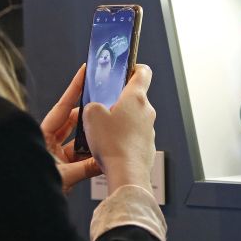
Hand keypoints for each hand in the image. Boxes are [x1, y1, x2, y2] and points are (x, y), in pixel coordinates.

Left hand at [41, 65, 101, 193]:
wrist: (23, 206)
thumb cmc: (32, 188)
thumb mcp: (63, 176)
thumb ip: (85, 167)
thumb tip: (105, 160)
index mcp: (42, 137)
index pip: (61, 108)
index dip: (74, 90)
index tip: (84, 72)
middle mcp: (47, 143)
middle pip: (71, 122)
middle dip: (89, 115)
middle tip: (104, 103)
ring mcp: (53, 155)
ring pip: (77, 139)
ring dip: (91, 137)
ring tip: (107, 130)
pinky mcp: (60, 167)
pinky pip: (78, 155)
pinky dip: (90, 154)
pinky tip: (102, 152)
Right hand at [83, 64, 155, 194]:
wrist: (127, 174)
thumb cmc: (112, 144)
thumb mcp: (91, 116)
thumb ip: (92, 104)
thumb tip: (96, 107)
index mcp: (136, 97)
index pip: (143, 72)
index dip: (133, 67)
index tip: (125, 69)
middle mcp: (147, 111)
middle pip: (135, 97)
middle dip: (119, 99)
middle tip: (103, 105)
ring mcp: (149, 129)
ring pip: (134, 118)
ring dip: (121, 120)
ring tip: (104, 131)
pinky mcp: (147, 145)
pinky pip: (134, 135)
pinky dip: (124, 137)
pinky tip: (110, 146)